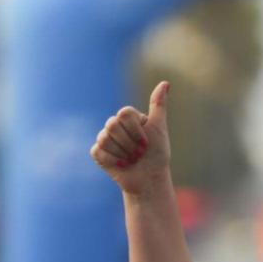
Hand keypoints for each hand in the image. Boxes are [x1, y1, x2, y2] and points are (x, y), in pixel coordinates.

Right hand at [90, 80, 171, 195]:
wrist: (150, 178)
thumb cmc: (157, 154)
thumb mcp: (159, 128)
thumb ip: (158, 105)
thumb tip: (165, 82)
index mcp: (128, 117)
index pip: (124, 113)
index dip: (136, 130)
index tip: (146, 142)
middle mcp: (114, 125)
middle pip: (112, 124)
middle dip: (129, 143)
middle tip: (139, 153)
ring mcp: (104, 138)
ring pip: (104, 138)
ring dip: (123, 153)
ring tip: (131, 159)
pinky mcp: (97, 152)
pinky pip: (98, 151)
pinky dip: (113, 160)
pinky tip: (122, 164)